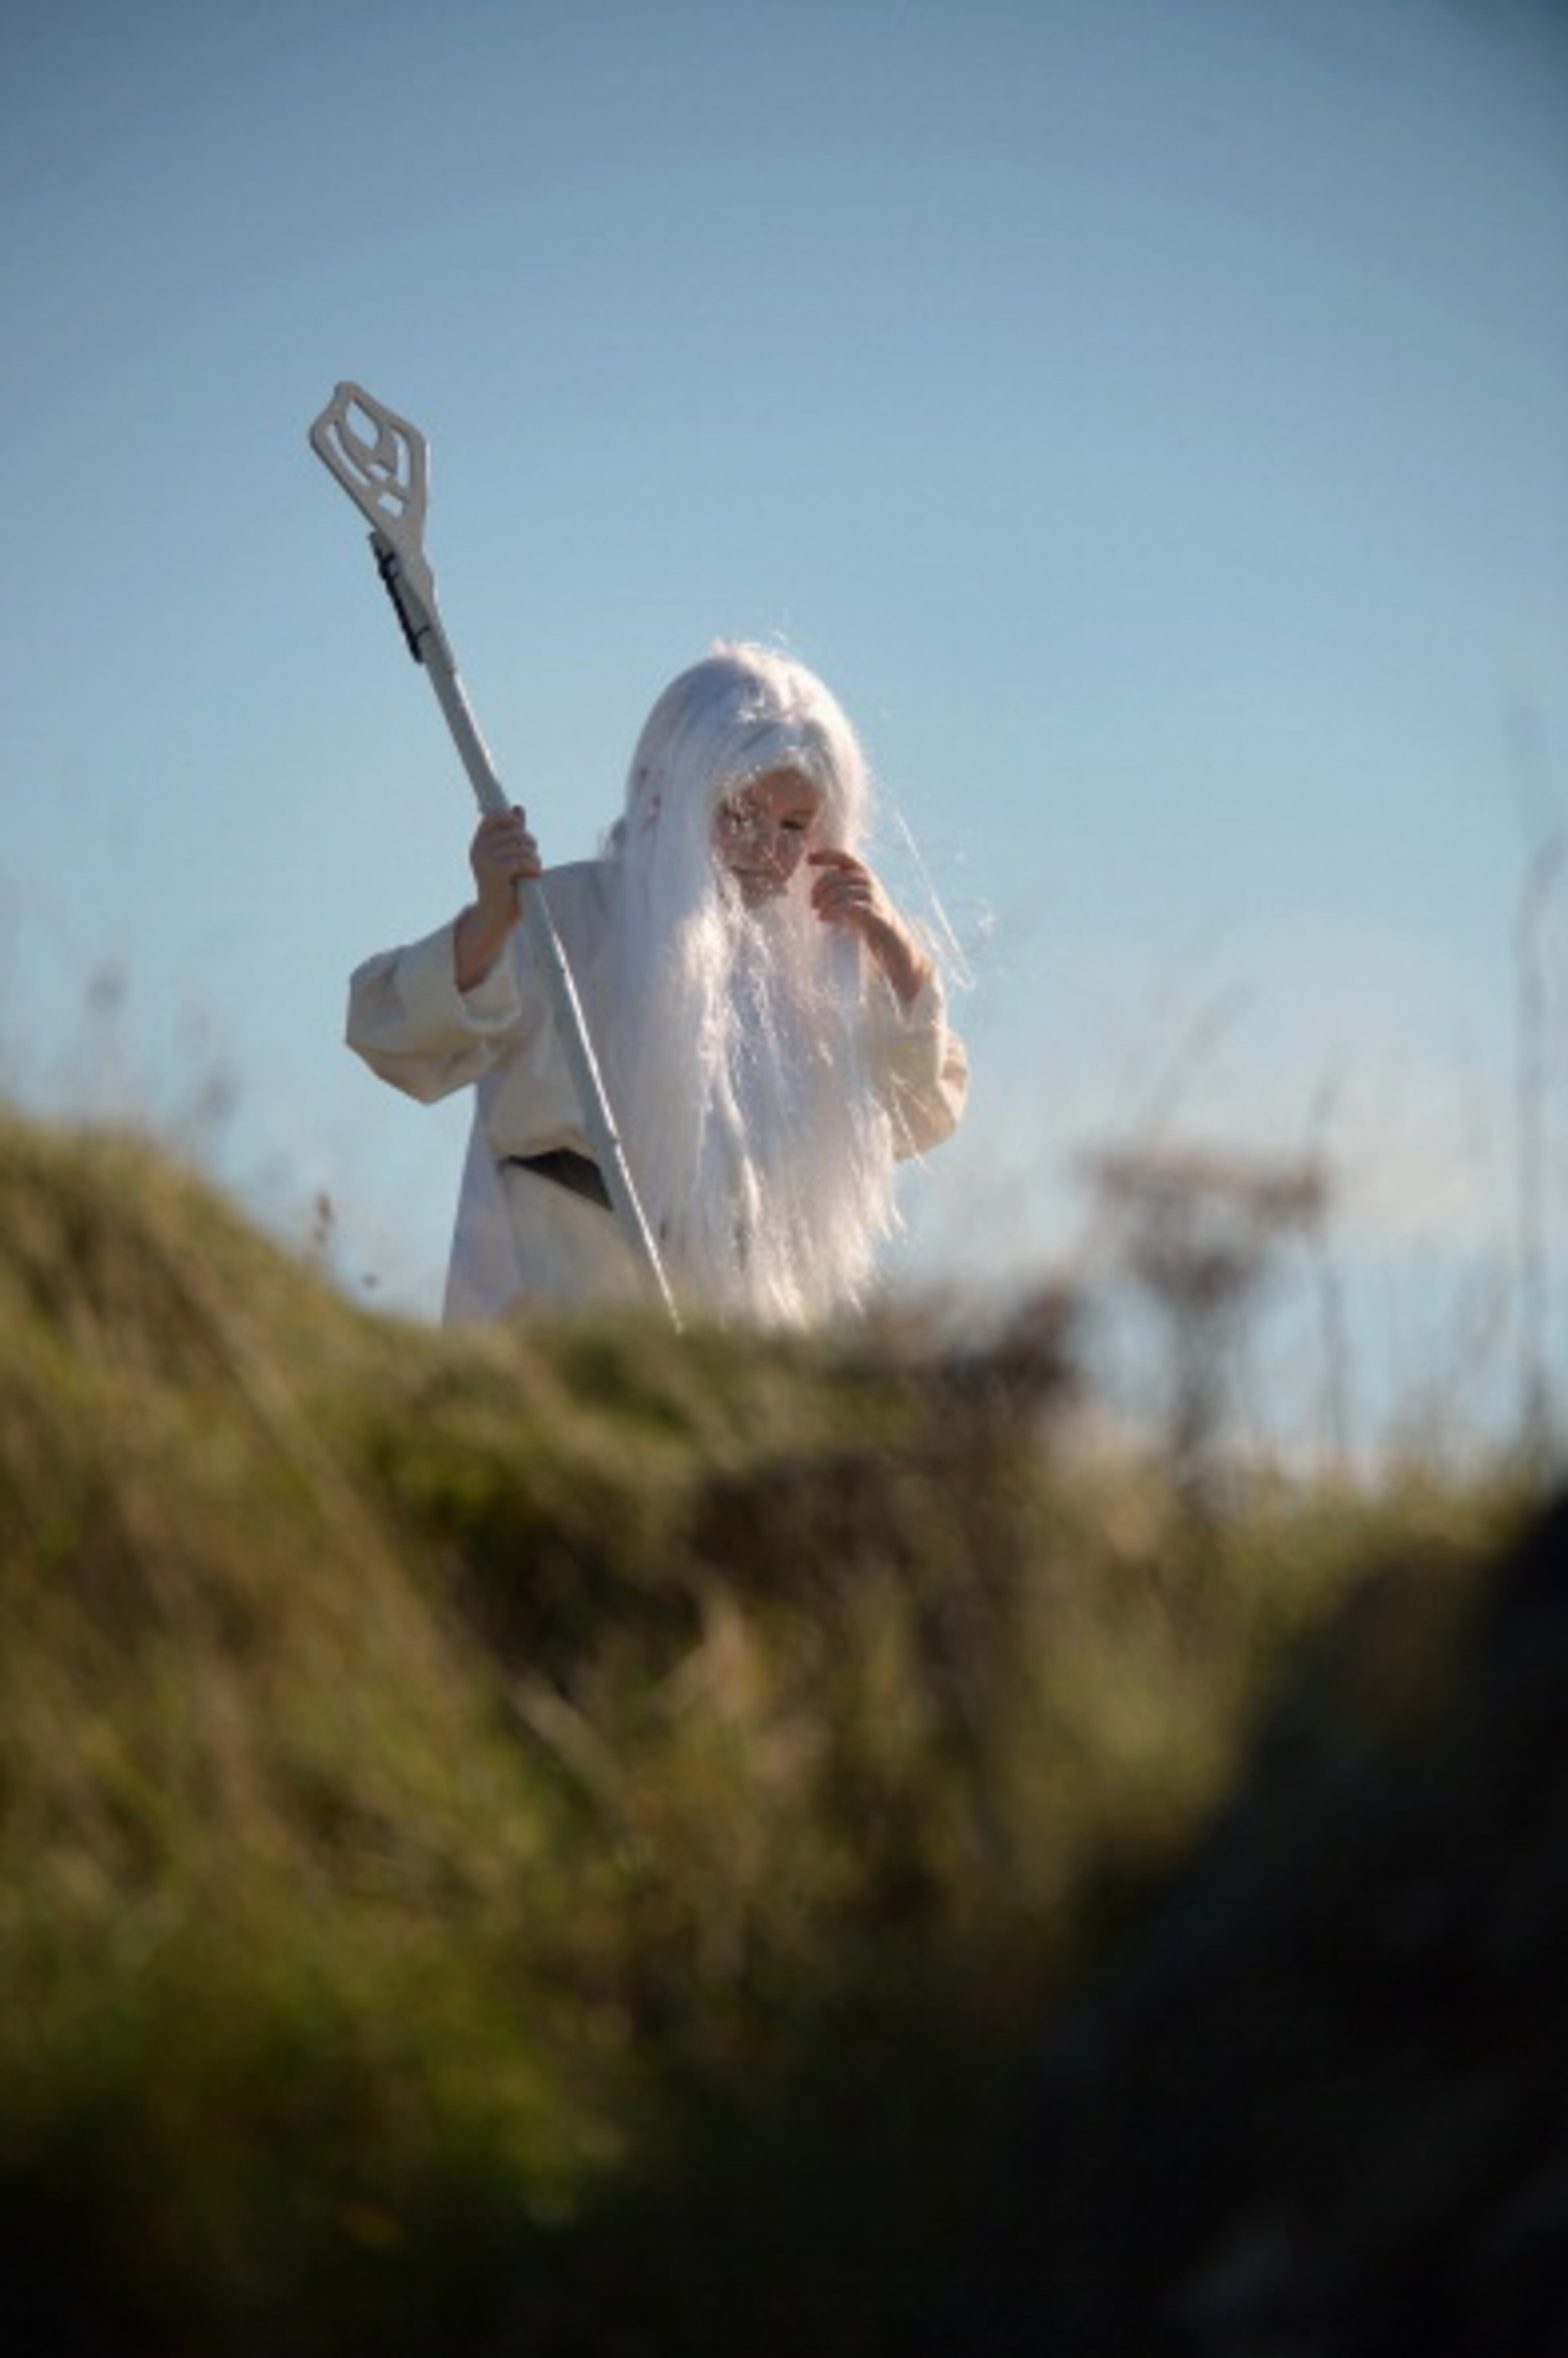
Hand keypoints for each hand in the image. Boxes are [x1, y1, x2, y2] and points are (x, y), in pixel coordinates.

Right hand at [469, 806, 541, 920]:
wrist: (496, 917)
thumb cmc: (505, 887)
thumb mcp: (509, 856)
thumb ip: (513, 834)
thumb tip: (518, 808)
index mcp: (479, 845)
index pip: (494, 817)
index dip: (510, 819)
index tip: (520, 829)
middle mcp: (479, 850)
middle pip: (515, 832)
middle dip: (530, 844)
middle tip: (532, 860)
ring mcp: (486, 861)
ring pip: (522, 846)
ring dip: (534, 859)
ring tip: (532, 871)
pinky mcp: (496, 872)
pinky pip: (523, 861)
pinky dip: (533, 868)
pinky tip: (533, 876)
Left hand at [807, 850, 931, 1004]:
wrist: (897, 950)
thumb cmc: (873, 929)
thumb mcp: (854, 907)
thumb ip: (840, 897)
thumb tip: (815, 896)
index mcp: (867, 880)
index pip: (845, 858)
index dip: (826, 855)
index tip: (808, 859)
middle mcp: (873, 886)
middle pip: (841, 875)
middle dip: (822, 886)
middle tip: (812, 902)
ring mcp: (877, 901)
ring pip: (845, 889)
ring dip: (826, 899)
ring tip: (817, 911)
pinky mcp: (878, 918)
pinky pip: (852, 907)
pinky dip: (834, 910)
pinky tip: (823, 917)